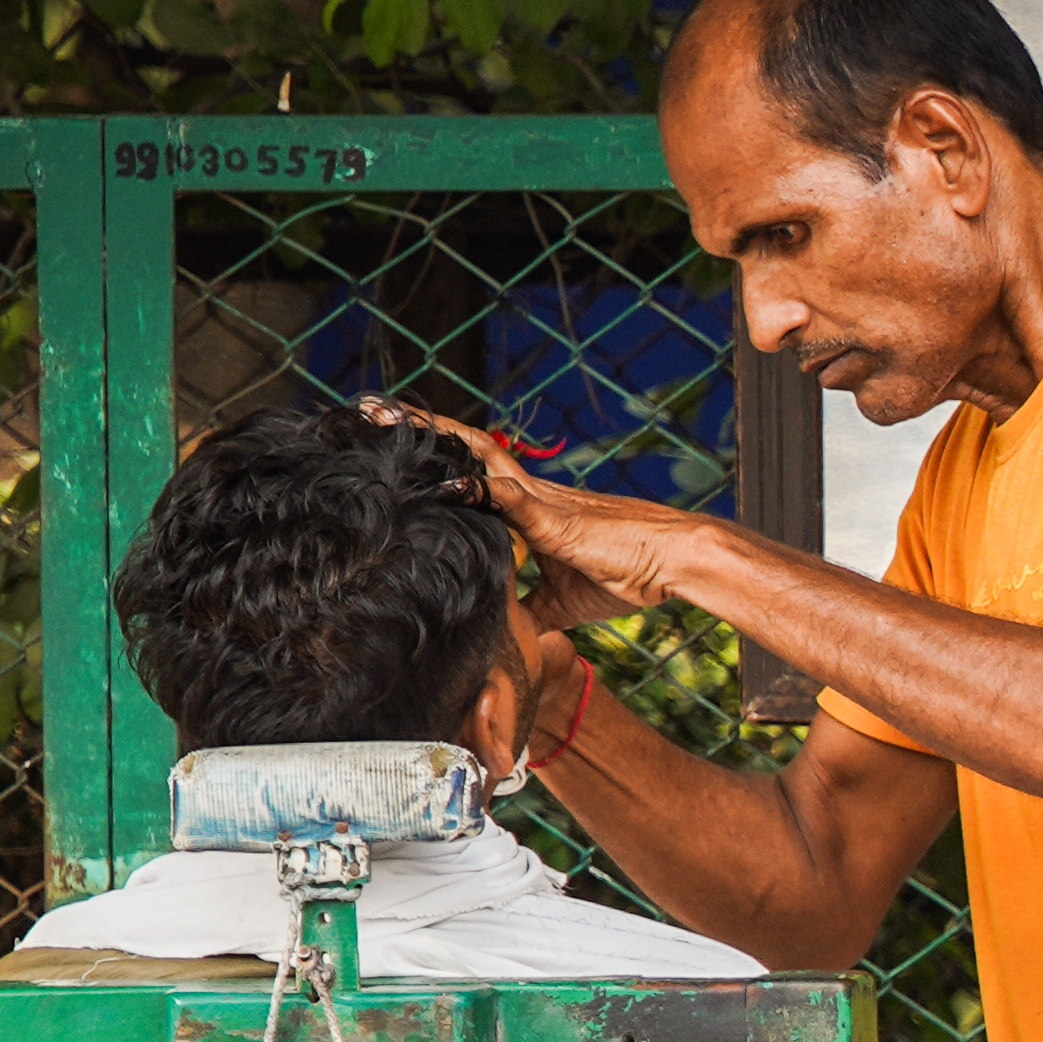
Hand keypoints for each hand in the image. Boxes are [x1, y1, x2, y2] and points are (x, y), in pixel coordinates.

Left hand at [363, 398, 711, 617]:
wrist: (674, 561)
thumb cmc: (631, 573)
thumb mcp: (565, 600)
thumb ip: (531, 605)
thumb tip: (507, 631)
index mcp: (531, 509)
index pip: (472, 472)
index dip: (435, 456)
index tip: (393, 444)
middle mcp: (528, 493)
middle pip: (461, 448)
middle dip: (415, 429)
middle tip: (369, 411)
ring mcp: (538, 500)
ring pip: (473, 456)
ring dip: (428, 436)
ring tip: (383, 416)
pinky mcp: (552, 517)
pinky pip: (504, 496)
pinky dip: (472, 486)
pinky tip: (443, 482)